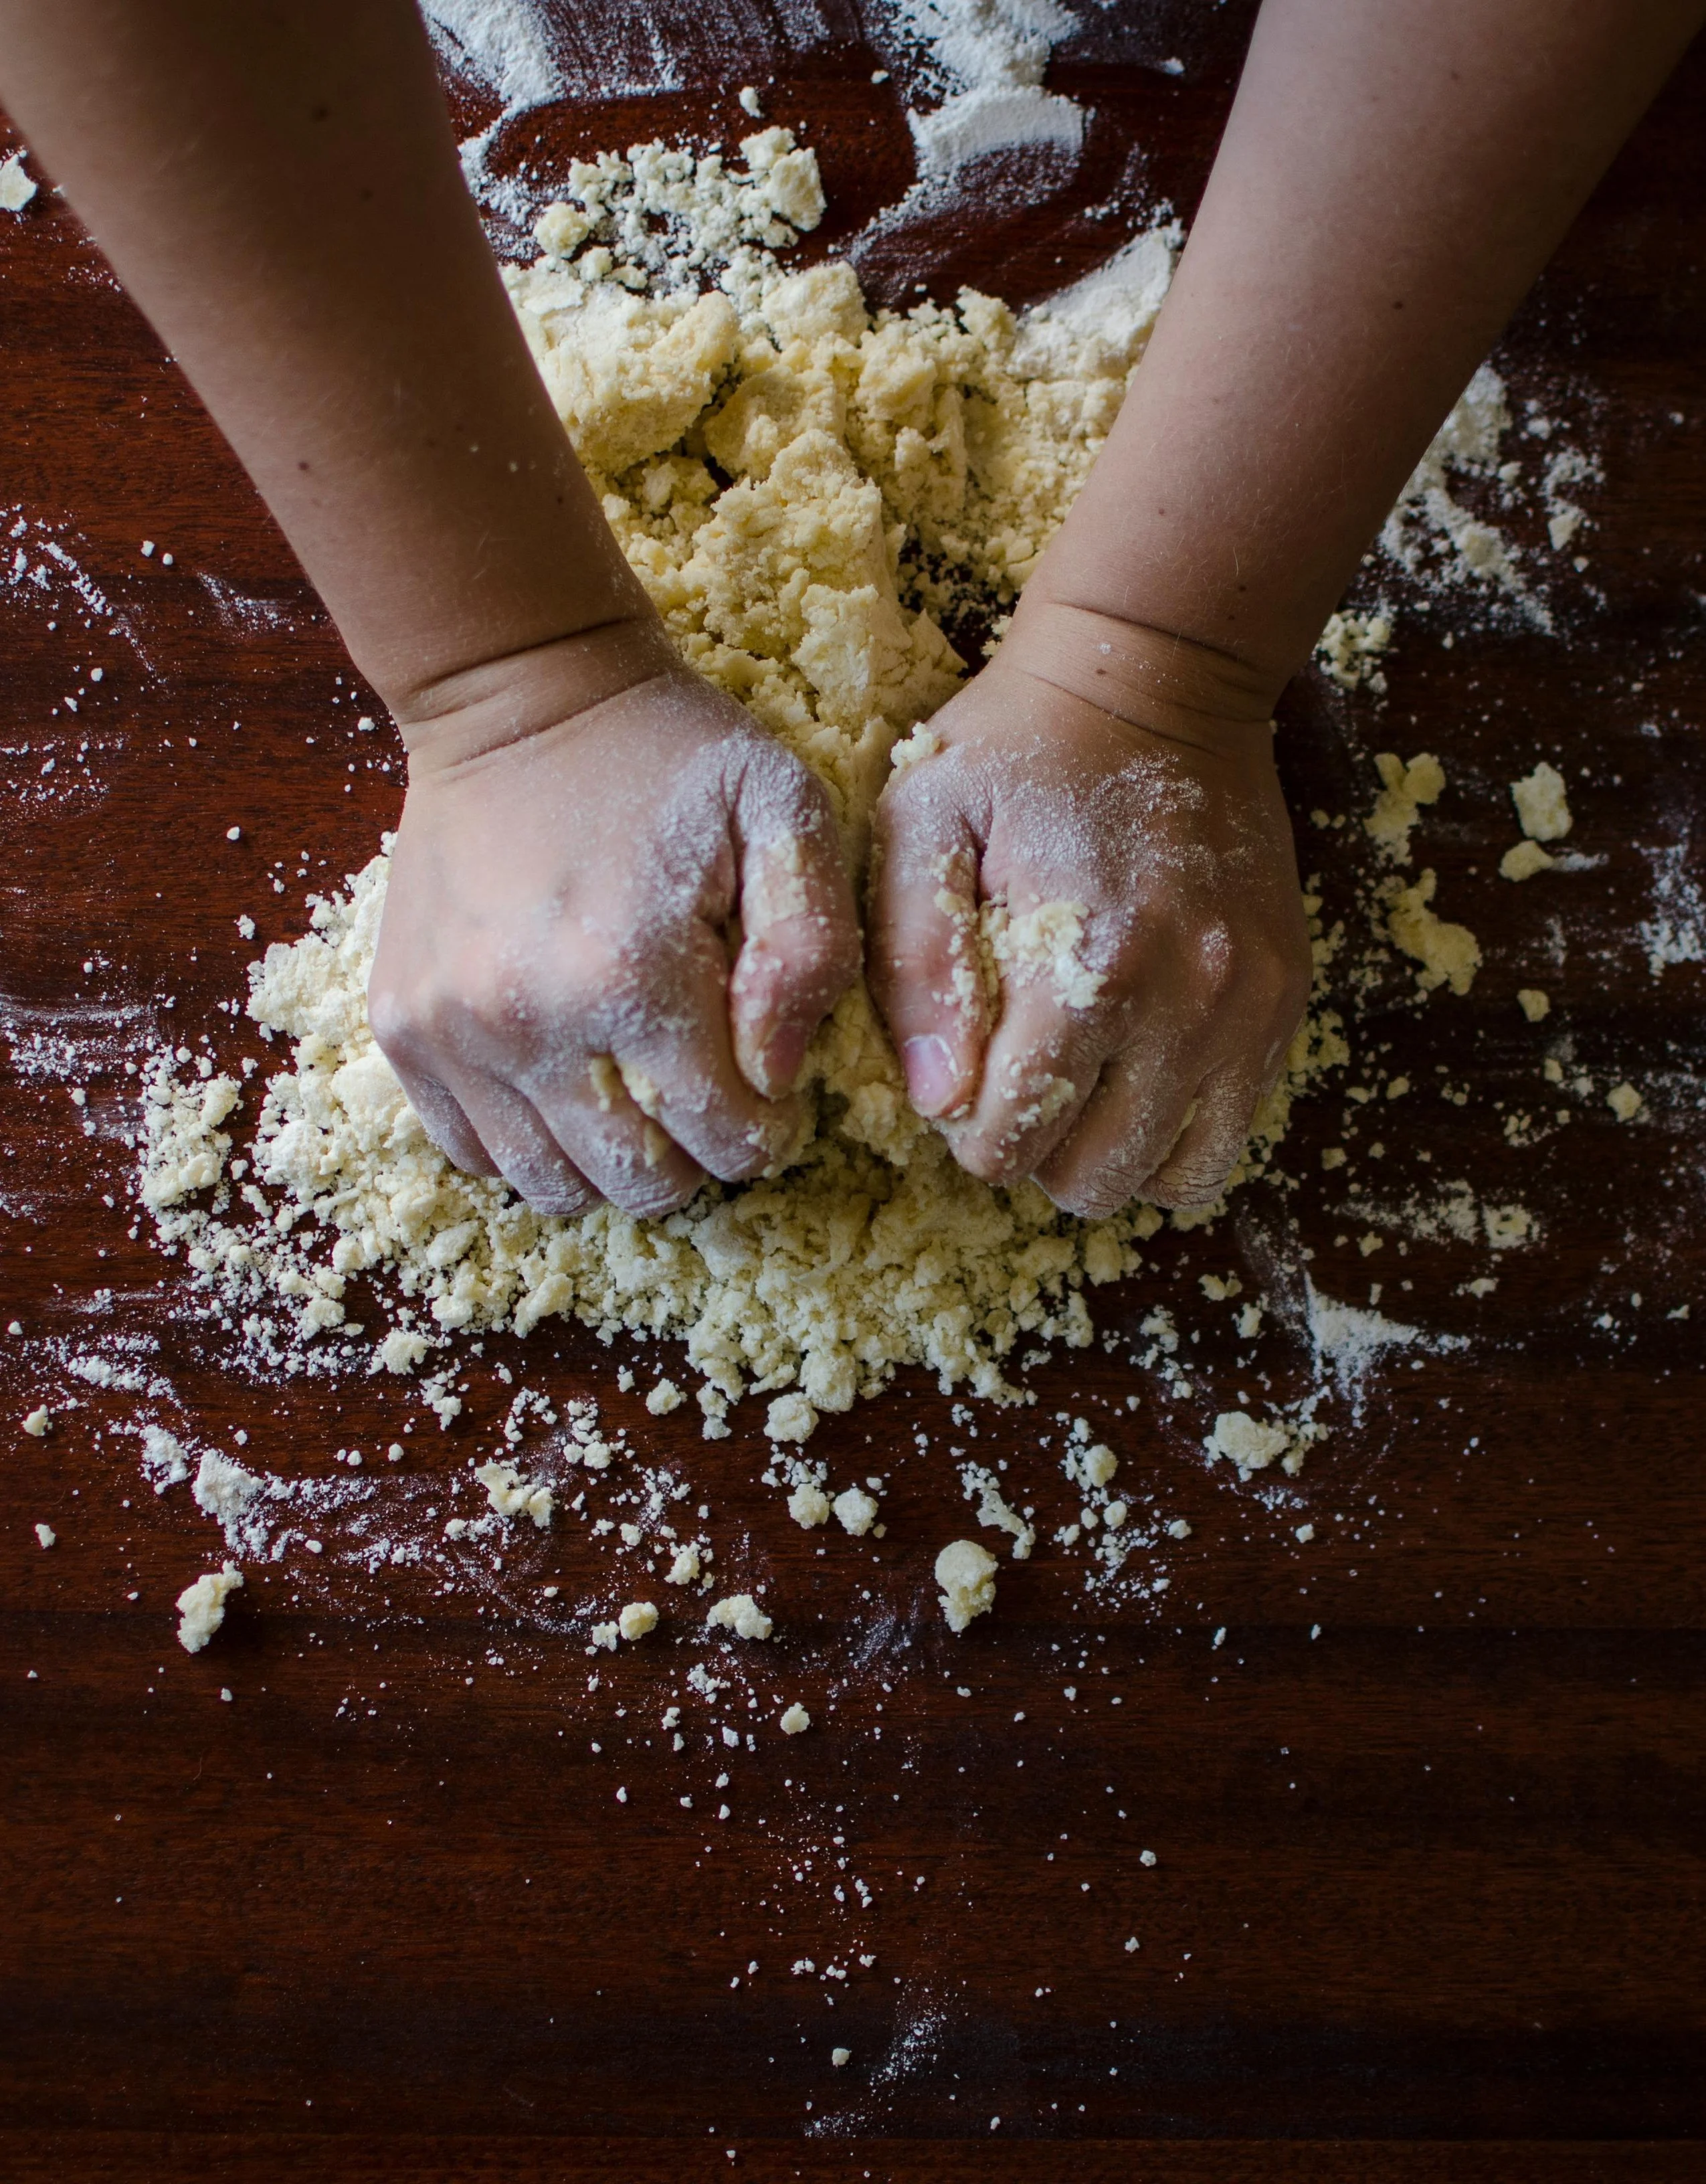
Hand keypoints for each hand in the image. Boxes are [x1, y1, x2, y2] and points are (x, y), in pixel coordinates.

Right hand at [368, 622, 860, 1217]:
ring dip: (612, 1165)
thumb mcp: (785, 814)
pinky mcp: (403, 1027)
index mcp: (630, 975)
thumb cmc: (669, 755)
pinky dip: (530, 1144)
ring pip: (550, 1186)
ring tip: (640, 1097)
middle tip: (709, 1096)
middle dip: (694, 1159)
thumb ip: (811, 950)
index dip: (767, 1130)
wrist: (519, 693)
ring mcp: (450, 1031)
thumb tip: (777, 1074)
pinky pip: (472, 1151)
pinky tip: (569, 1086)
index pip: (725, 1140)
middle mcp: (525, 1021)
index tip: (770, 1087)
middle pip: (638, 1183)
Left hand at [869, 601, 1310, 1216]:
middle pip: (1094, 1177)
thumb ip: (916, 966)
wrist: (1159, 676)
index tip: (960, 1076)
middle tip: (1013, 1082)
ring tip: (1075, 1088)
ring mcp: (1247, 1008)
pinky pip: (1232, 1131)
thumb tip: (938, 1098)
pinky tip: (1132, 1072)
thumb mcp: (923, 823)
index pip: (1012, 1141)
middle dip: (1035, 1152)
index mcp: (1088, 967)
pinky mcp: (1283, 999)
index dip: (966, 1130)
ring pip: (1176, 1176)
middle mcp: (1186, 1004)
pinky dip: (1175, 1131)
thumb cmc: (1018, 749)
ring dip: (1111, 1155)